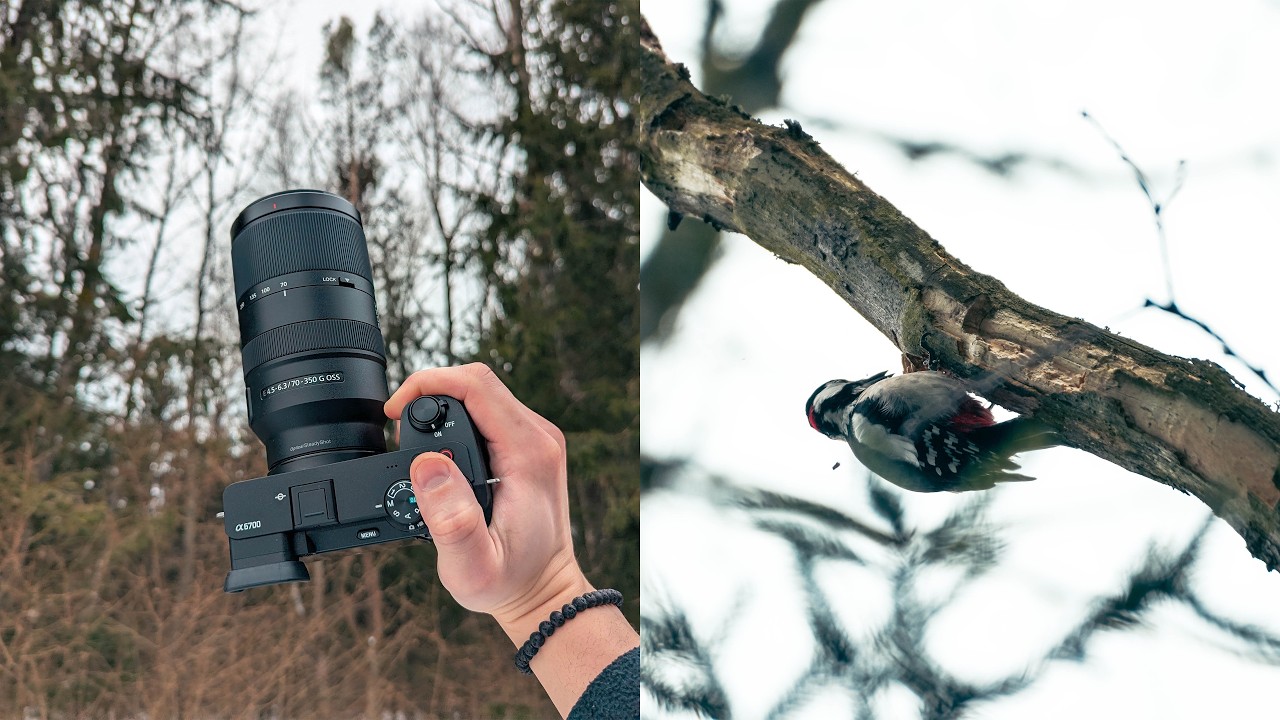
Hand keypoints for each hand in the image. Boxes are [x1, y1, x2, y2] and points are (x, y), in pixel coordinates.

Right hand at [384, 363, 589, 627]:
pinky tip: (438, 453)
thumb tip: (427, 466)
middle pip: (477, 383)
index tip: (394, 412)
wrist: (544, 592)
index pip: (476, 387)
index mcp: (528, 454)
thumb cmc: (512, 581)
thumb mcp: (474, 567)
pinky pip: (487, 413)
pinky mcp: (527, 447)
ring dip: (442, 407)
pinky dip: (456, 422)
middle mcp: (538, 438)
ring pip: (482, 394)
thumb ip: (451, 522)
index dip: (428, 385)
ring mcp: (535, 440)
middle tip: (399, 432)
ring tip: (413, 444)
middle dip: (430, 395)